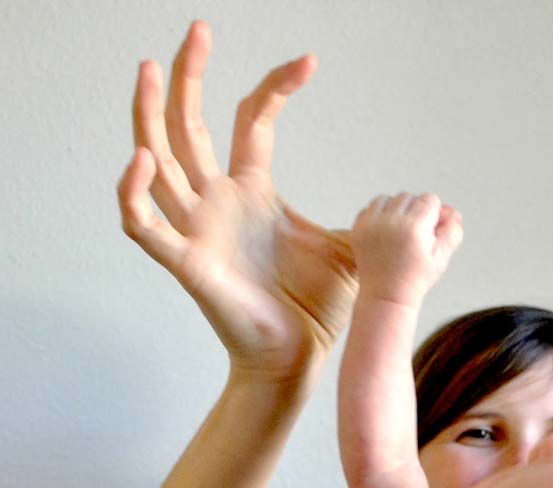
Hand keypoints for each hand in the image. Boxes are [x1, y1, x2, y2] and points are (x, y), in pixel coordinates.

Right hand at [117, 21, 357, 383]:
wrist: (297, 359)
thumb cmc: (314, 311)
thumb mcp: (344, 250)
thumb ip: (355, 220)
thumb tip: (389, 208)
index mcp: (253, 192)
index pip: (253, 120)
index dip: (275, 86)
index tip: (309, 62)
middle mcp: (217, 203)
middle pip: (188, 126)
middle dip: (190, 76)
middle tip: (198, 28)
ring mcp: (197, 229)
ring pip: (156, 161)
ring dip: (148, 114)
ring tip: (152, 68)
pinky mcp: (186, 263)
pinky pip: (144, 224)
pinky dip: (133, 193)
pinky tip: (141, 159)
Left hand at [351, 192, 462, 308]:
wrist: (386, 296)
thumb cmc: (415, 279)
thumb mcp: (441, 258)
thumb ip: (451, 232)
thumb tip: (452, 212)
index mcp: (414, 228)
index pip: (429, 200)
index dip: (434, 214)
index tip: (430, 231)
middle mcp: (391, 222)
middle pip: (408, 197)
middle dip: (414, 211)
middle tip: (414, 235)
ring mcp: (372, 223)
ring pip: (388, 199)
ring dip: (396, 210)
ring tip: (399, 232)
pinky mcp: (358, 227)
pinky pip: (371, 207)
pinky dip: (379, 215)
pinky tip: (385, 233)